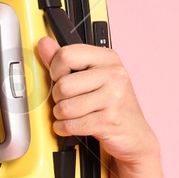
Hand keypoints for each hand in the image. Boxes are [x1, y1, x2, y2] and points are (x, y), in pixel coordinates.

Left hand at [34, 36, 159, 168]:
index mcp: (108, 58)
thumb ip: (66, 60)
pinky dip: (64, 128)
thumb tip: (44, 43)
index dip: (55, 70)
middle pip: (63, 85)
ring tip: (72, 114)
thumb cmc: (112, 104)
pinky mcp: (109, 120)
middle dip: (58, 98)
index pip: (66, 55)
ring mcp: (113, 97)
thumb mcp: (92, 76)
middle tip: (67, 100)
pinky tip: (71, 125)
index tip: (60, 77)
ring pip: (65, 107)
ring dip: (61, 115)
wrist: (134, 134)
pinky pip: (70, 125)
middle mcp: (114, 74)